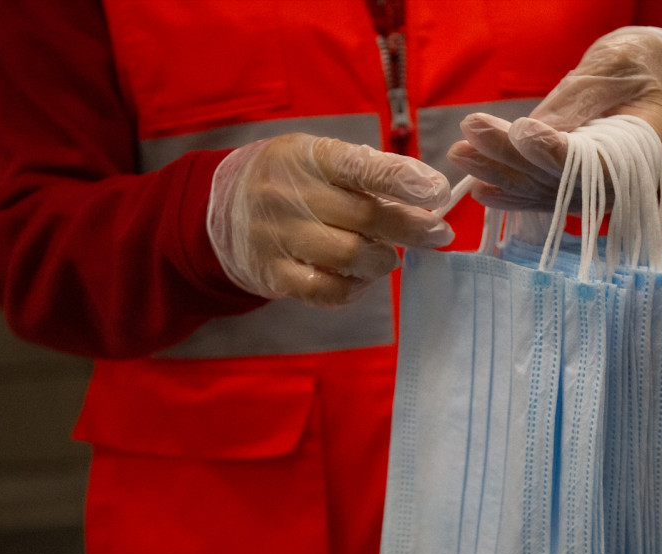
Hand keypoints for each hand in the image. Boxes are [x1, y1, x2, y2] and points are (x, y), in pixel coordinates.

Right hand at [208, 134, 453, 305]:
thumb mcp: (322, 159)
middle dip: (413, 228)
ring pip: (351, 256)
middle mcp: (292, 193)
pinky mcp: (274, 272)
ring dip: (384, 260)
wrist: (223, 207)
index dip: (404, 179)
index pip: (361, 165)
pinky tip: (362, 278)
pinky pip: (327, 290)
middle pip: (367, 216)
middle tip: (439, 234)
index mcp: (310, 156)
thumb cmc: (293, 180)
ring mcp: (280, 235)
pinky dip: (356, 288)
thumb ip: (369, 174)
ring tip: (388, 256)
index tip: (438, 192)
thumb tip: (428, 197)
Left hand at [447, 27, 661, 209]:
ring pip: (541, 190)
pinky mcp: (573, 194)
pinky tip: (479, 189)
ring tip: (460, 152)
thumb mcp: (613, 69)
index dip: (554, 152)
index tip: (522, 132)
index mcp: (645, 151)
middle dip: (510, 157)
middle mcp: (619, 185)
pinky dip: (508, 193)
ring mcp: (594, 195)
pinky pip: (539, 197)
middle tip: (470, 132)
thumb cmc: (635, 68)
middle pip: (557, 179)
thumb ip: (577, 102)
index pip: (593, 164)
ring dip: (498, 173)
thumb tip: (532, 132)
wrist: (648, 85)